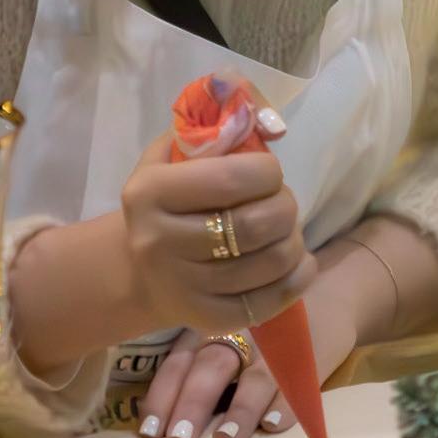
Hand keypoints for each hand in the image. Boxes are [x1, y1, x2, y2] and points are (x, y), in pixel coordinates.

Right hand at [120, 131, 317, 335]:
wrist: (139, 270)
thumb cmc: (168, 201)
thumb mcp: (174, 155)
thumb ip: (215, 128)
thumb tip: (268, 118)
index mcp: (150, 192)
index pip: (232, 178)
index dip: (268, 172)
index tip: (268, 173)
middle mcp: (158, 242)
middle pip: (255, 224)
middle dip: (286, 207)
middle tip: (282, 204)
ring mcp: (181, 287)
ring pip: (270, 263)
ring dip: (294, 241)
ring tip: (287, 232)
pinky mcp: (206, 319)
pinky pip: (270, 301)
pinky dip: (298, 277)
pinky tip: (297, 263)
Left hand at [137, 254, 363, 437]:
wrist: (329, 290)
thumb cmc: (259, 321)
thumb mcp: (223, 329)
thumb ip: (196, 362)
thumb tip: (158, 421)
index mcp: (209, 330)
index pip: (179, 362)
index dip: (163, 395)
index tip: (149, 431)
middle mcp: (239, 335)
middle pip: (212, 368)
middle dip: (193, 404)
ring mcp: (277, 347)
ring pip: (255, 378)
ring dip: (239, 409)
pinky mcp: (312, 357)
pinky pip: (297, 382)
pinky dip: (285, 404)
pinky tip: (273, 425)